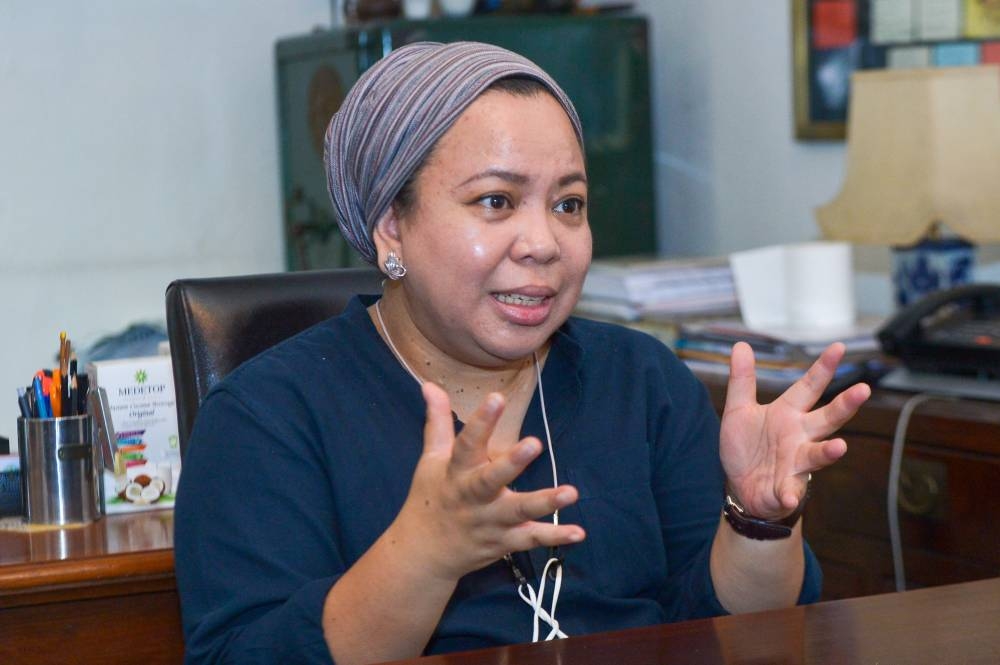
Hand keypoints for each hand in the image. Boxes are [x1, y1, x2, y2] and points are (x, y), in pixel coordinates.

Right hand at [394, 382, 584, 582]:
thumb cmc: (432, 497)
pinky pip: (531, 538)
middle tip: (534, 443)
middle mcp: (473, 497)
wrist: (424, 553)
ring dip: (545, 502)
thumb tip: (430, 385)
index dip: (482, 421)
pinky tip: (578, 532)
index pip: (467, 443)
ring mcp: (490, 521)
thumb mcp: (432, 459)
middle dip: (512, 463)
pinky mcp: (505, 541)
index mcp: (455, 472)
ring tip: (571, 492)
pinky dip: (555, 536)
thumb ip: (438, 422)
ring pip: (519, 511)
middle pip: (491, 479)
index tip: (497, 398)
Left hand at [719, 342, 870, 519]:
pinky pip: (790, 491)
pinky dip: (790, 494)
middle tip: (862, 390)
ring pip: (817, 455)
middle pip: (827, 419)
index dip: (823, 368)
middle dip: (844, 406)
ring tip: (839, 447)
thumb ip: (742, 380)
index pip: (810, 386)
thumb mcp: (739, 409)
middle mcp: (800, 436)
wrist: (741, 486)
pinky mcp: (786, 488)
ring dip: (828, 452)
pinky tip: (789, 496)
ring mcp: (796, 462)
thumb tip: (741, 345)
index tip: (838, 347)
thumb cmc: (747, 446)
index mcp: (789, 413)